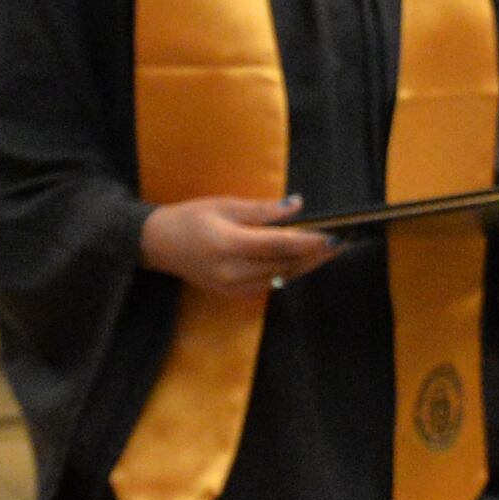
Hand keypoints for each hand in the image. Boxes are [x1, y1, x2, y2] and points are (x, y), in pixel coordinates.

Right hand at [141, 194, 333, 294]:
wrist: (158, 245)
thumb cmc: (191, 218)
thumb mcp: (224, 205)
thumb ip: (262, 210)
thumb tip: (296, 205)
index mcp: (229, 244)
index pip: (279, 246)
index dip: (309, 242)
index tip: (333, 236)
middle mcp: (232, 271)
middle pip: (284, 265)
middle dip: (314, 255)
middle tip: (340, 243)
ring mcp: (231, 287)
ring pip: (279, 278)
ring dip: (304, 265)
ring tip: (326, 252)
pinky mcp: (231, 294)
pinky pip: (268, 286)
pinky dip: (286, 273)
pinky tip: (300, 262)